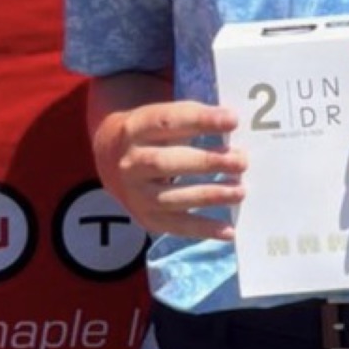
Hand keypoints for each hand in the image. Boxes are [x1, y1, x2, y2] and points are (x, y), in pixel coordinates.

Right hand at [93, 99, 246, 241]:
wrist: (108, 159)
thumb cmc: (149, 135)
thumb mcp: (160, 118)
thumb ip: (191, 119)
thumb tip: (233, 124)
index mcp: (135, 128)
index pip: (168, 122)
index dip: (201, 120)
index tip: (233, 120)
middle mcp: (130, 162)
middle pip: (166, 163)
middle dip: (206, 162)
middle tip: (241, 161)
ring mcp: (135, 194)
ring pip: (171, 198)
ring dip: (209, 195)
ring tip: (240, 191)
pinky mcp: (145, 218)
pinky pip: (176, 226)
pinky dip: (203, 229)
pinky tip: (229, 230)